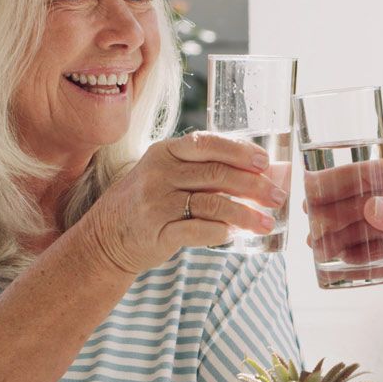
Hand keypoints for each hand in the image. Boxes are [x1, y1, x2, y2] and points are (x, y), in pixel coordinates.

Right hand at [83, 132, 288, 275]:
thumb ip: (203, 170)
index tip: (266, 163)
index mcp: (165, 152)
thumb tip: (260, 173)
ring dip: (245, 214)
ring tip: (266, 223)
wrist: (104, 238)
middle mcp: (159, 173)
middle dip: (254, 185)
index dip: (240, 152)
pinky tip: (235, 235)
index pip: (207, 143)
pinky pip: (197, 230)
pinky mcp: (157, 232)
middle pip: (216, 174)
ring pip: (212, 203)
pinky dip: (221, 232)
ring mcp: (156, 203)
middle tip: (277, 197)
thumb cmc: (149, 203)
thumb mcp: (167, 175)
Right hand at [304, 155, 382, 294]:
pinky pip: (378, 236)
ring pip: (367, 219)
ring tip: (318, 246)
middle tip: (309, 225)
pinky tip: (342, 256)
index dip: (336, 181)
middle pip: (362, 195)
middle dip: (334, 211)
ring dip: (343, 231)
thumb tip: (369, 207)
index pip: (368, 172)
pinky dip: (361, 246)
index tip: (310, 188)